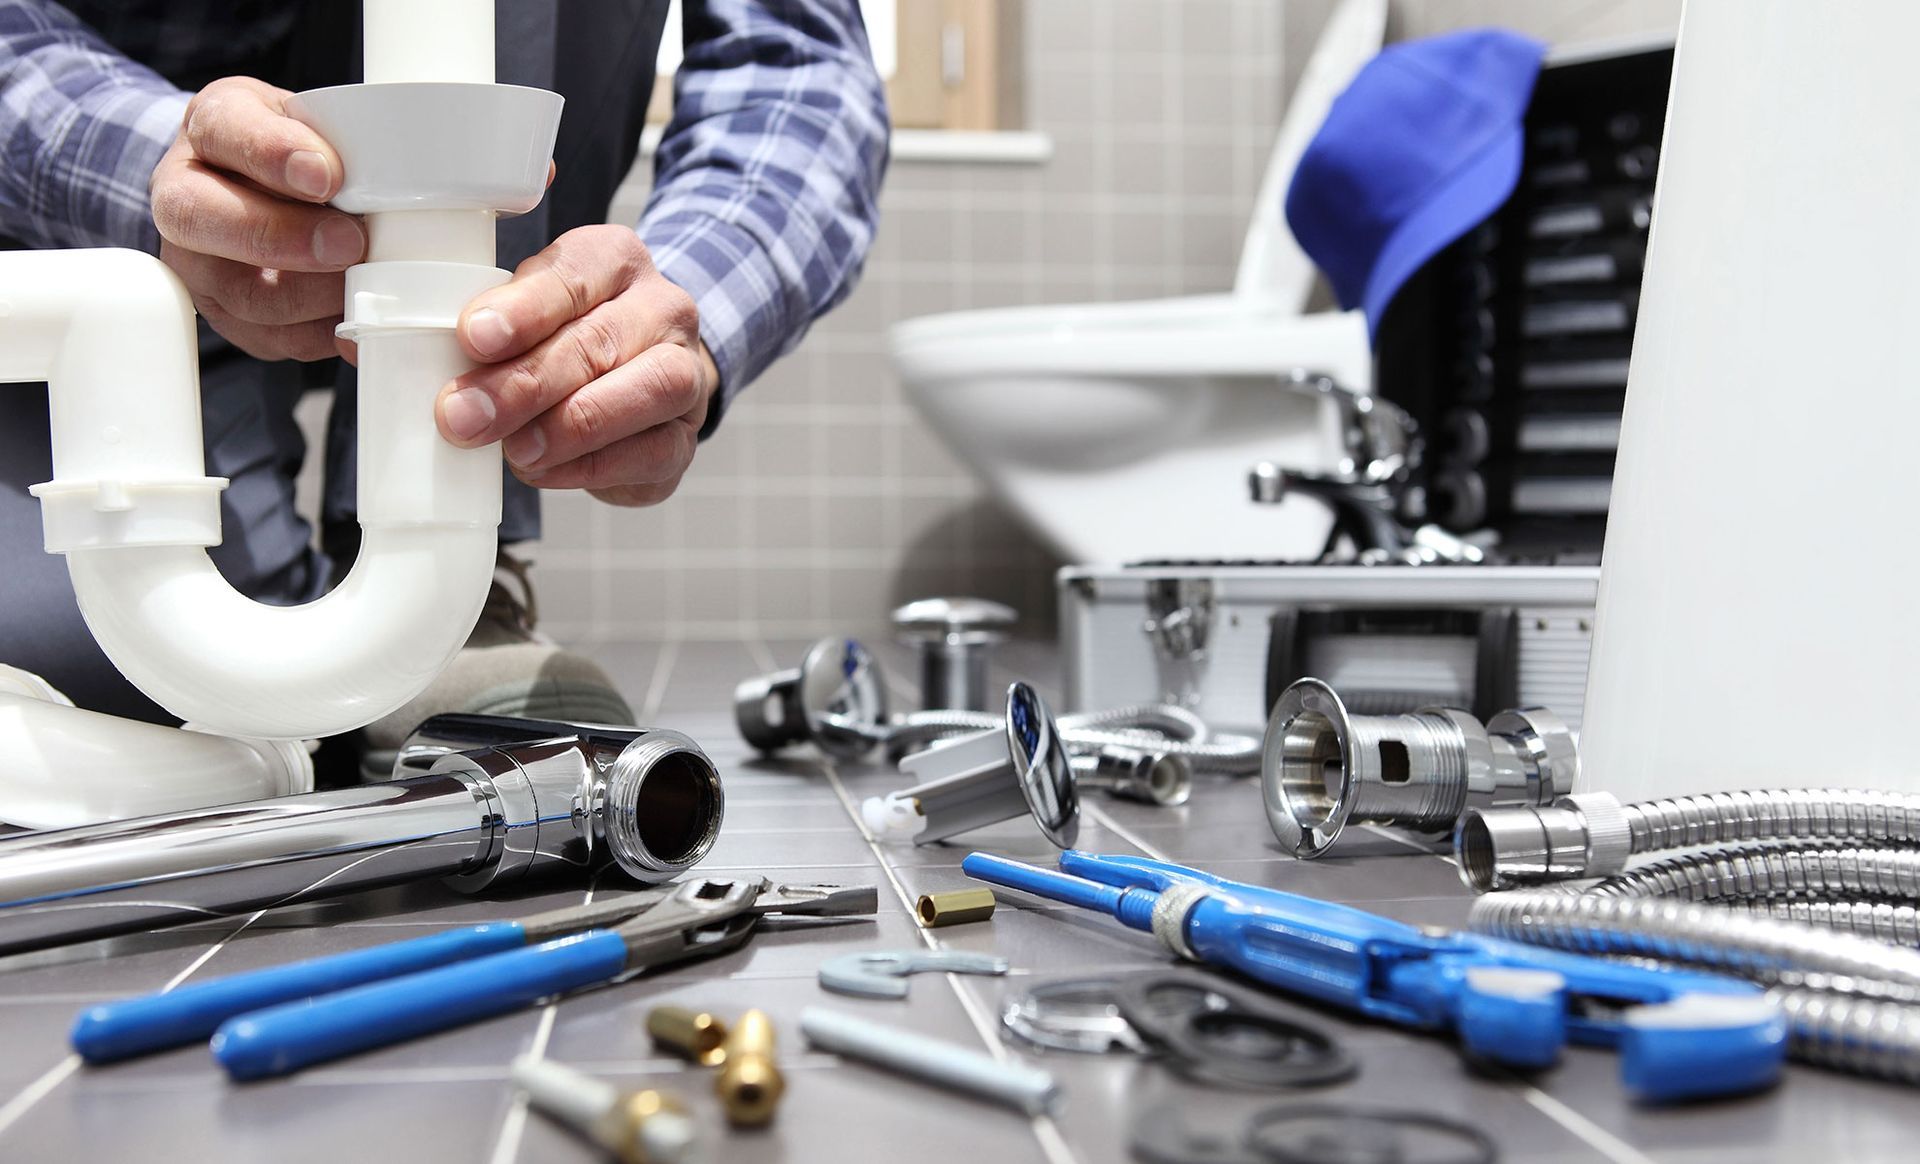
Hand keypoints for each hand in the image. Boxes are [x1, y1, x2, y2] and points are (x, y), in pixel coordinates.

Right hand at [150, 77, 364, 361]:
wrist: (265, 189)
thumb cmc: (294, 149)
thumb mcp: (313, 118)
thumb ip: (336, 138)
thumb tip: (380, 181)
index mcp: (210, 128)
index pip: (221, 129)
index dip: (271, 154)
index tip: (325, 174)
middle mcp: (185, 196)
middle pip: (203, 221)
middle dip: (283, 238)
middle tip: (349, 242)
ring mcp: (199, 264)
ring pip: (242, 293)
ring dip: (312, 295)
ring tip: (361, 281)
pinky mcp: (229, 317)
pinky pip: (272, 338)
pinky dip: (322, 332)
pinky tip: (356, 316)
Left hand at [436, 225, 718, 506]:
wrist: (643, 377)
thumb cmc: (567, 338)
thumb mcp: (525, 310)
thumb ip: (483, 329)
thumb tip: (406, 364)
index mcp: (615, 259)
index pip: (572, 275)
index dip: (522, 310)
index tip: (473, 338)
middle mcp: (663, 309)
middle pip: (599, 341)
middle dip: (526, 383)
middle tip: (464, 416)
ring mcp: (686, 374)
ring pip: (646, 392)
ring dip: (569, 427)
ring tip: (514, 450)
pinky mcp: (684, 438)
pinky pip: (650, 453)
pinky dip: (590, 466)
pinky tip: (543, 469)